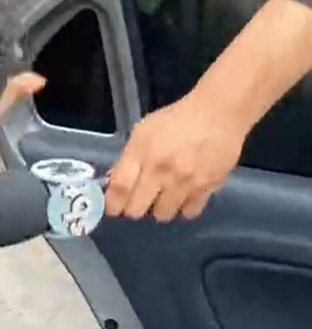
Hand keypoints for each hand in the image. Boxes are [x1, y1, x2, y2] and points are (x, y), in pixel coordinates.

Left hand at [104, 92, 245, 221]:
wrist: (217, 114)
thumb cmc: (175, 120)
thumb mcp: (142, 132)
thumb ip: (128, 158)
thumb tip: (115, 182)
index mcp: (141, 153)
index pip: (120, 188)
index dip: (112, 204)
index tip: (112, 209)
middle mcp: (161, 171)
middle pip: (137, 208)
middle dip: (133, 208)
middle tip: (137, 201)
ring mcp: (185, 182)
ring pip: (163, 214)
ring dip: (159, 208)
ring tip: (162, 197)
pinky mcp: (208, 187)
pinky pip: (189, 212)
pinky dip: (183, 207)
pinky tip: (183, 196)